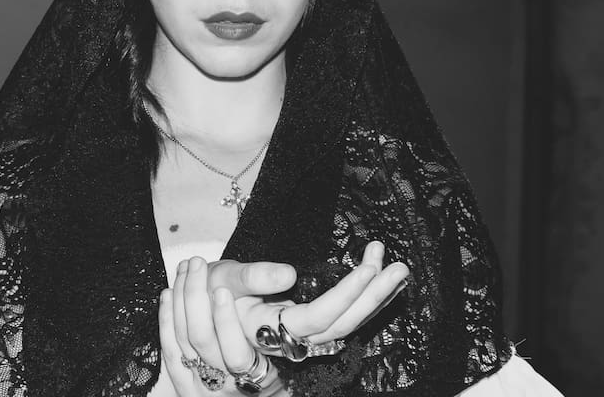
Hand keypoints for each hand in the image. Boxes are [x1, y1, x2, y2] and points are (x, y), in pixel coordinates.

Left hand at [159, 258, 285, 395]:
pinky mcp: (184, 383)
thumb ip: (275, 295)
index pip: (238, 356)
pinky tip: (169, 293)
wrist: (253, 372)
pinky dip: (167, 318)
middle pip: (203, 340)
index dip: (226, 323)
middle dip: (195, 296)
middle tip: (198, 264)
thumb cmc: (269, 336)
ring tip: (187, 269)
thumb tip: (287, 274)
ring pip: (185, 340)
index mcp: (262, 376)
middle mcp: (231, 385)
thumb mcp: (281, 315)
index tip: (221, 291)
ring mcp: (206, 386)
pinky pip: (170, 349)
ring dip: (182, 298)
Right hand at [209, 241, 408, 356]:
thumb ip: (253, 276)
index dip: (346, 295)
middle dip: (373, 295)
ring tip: (398, 269)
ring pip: (347, 324)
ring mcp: (303, 334)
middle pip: (342, 324)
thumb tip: (289, 274)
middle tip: (399, 266)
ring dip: (375, 296)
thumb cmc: (211, 290)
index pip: (318, 316)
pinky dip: (366, 300)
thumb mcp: (224, 278)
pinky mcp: (310, 326)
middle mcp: (291, 337)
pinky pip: (344, 319)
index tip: (369, 267)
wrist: (204, 307)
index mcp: (271, 327)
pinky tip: (383, 283)